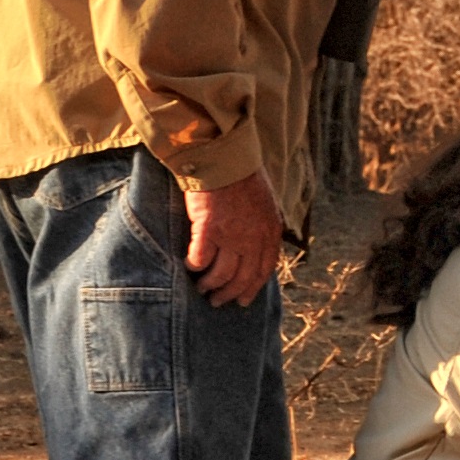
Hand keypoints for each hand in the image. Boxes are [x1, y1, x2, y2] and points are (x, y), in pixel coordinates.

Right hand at [183, 171, 285, 307]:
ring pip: (222, 274)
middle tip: (217, 302)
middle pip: (243, 277)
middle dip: (230, 294)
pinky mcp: (208, 230)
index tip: (243, 301)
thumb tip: (253, 247)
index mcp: (271, 231)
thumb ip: (261, 226)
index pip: (264, 269)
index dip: (252, 288)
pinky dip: (194, 266)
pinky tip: (189, 266)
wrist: (224, 158)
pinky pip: (200, 259)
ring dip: (210, 285)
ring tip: (201, 288)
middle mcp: (254, 237)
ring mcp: (232, 235)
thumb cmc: (242, 176)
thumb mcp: (264, 203)